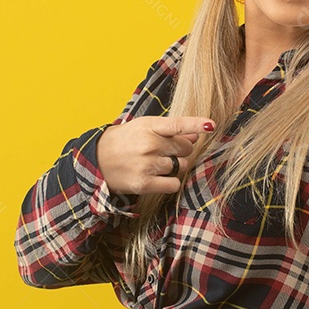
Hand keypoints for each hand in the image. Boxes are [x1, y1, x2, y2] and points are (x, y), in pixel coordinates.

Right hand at [97, 116, 215, 195]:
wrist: (97, 160)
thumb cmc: (125, 141)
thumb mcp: (144, 128)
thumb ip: (171, 131)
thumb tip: (197, 134)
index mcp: (149, 126)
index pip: (177, 124)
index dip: (196, 124)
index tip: (211, 125)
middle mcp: (149, 144)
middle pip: (185, 149)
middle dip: (181, 150)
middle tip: (165, 151)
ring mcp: (147, 165)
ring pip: (181, 166)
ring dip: (175, 166)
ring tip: (157, 163)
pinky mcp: (144, 184)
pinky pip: (173, 184)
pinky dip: (170, 182)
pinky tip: (158, 177)